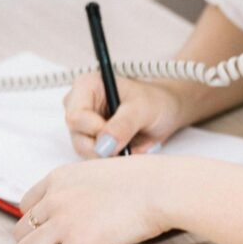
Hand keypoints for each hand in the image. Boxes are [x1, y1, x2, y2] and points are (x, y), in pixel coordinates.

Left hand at [13, 156, 168, 243]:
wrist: (161, 188)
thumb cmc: (144, 179)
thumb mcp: (100, 171)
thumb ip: (81, 188)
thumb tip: (80, 207)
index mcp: (59, 178)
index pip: (25, 205)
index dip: (40, 222)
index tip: (57, 230)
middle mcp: (55, 198)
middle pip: (21, 231)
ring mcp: (64, 221)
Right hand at [64, 74, 183, 157]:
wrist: (166, 111)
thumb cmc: (155, 101)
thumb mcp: (143, 109)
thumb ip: (123, 125)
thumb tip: (103, 145)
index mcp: (87, 86)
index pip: (76, 117)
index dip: (96, 131)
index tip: (118, 137)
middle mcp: (79, 104)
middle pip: (77, 136)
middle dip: (102, 147)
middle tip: (127, 144)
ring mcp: (82, 124)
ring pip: (83, 149)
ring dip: (107, 154)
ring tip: (130, 143)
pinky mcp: (89, 139)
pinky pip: (91, 156)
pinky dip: (109, 158)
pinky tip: (125, 148)